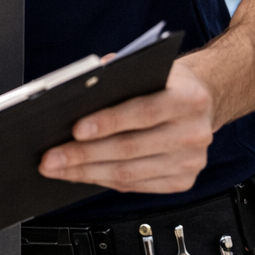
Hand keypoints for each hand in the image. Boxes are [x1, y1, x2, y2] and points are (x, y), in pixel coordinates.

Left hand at [38, 60, 216, 192]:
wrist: (203, 102)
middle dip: (83, 154)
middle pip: (129, 148)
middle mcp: (193, 132)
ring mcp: (189, 161)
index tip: (75, 129)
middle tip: (51, 157)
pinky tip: (82, 175)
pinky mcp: (182, 180)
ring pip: (129, 173)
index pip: (142, 112)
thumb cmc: (168, 84)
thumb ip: (118, 74)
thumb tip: (77, 89)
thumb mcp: (149, 69)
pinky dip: (103, 181)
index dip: (107, 122)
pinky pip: (136, 186)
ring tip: (58, 168)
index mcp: (187, 99)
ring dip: (86, 172)